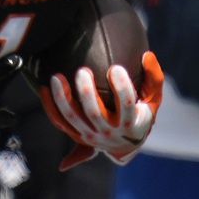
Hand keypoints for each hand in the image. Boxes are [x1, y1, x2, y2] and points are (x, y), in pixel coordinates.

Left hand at [40, 51, 164, 170]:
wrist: (126, 143)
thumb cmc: (142, 112)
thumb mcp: (153, 98)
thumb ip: (154, 77)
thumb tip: (147, 55)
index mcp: (131, 123)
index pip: (127, 105)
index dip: (122, 87)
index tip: (116, 68)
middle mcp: (109, 131)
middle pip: (95, 113)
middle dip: (87, 92)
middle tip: (82, 71)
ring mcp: (90, 135)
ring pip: (72, 117)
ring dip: (62, 98)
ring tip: (56, 77)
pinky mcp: (76, 134)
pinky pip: (59, 121)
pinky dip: (50, 106)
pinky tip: (44, 87)